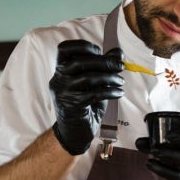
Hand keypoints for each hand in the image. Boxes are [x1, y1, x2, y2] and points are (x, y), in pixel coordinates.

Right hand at [49, 39, 123, 154]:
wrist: (73, 134)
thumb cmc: (84, 106)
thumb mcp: (93, 84)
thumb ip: (103, 67)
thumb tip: (118, 52)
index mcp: (60, 71)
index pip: (64, 49)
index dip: (82, 45)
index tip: (98, 51)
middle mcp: (58, 80)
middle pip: (79, 61)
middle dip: (104, 61)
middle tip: (120, 65)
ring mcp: (63, 93)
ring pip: (88, 77)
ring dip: (110, 77)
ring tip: (120, 81)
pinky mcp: (72, 105)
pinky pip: (94, 93)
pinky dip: (110, 91)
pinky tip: (118, 93)